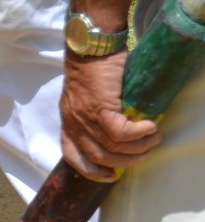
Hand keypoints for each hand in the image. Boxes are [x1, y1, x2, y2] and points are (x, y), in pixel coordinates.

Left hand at [60, 51, 161, 181]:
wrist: (92, 46)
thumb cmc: (93, 67)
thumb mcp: (87, 96)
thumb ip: (94, 114)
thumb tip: (119, 127)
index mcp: (68, 123)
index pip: (72, 156)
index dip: (90, 171)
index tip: (109, 175)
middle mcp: (74, 123)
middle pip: (97, 156)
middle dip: (123, 161)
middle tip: (143, 154)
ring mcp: (85, 117)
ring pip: (112, 146)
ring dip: (137, 147)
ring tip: (153, 139)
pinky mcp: (100, 107)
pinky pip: (120, 132)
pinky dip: (137, 134)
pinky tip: (149, 127)